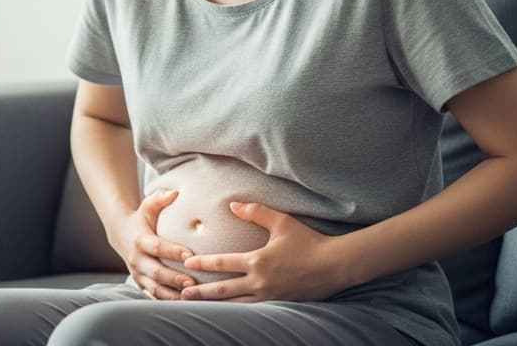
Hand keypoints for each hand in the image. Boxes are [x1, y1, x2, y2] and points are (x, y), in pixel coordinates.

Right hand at [108, 188, 196, 299]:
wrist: (120, 234)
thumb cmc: (141, 218)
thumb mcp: (147, 206)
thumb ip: (160, 198)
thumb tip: (175, 192)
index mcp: (140, 239)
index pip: (157, 246)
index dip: (172, 251)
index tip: (189, 254)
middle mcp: (137, 259)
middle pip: (155, 271)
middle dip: (174, 278)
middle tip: (192, 282)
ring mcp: (137, 273)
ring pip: (154, 288)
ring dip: (172, 294)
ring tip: (190, 297)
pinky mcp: (140, 283)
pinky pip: (153, 295)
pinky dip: (167, 301)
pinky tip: (183, 304)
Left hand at [179, 202, 352, 302]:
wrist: (335, 266)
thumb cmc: (308, 241)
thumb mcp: (282, 222)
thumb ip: (256, 212)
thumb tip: (232, 204)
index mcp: (258, 261)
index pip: (223, 263)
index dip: (203, 263)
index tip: (187, 262)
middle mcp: (260, 282)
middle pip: (223, 290)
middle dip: (201, 292)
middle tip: (181, 293)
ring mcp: (270, 296)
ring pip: (236, 304)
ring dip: (216, 306)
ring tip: (198, 307)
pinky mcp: (279, 304)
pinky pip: (253, 309)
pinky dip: (237, 311)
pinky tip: (228, 312)